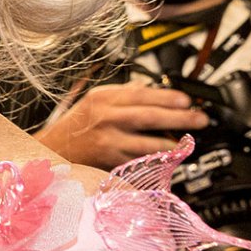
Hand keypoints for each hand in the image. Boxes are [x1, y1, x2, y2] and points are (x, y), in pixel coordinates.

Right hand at [35, 84, 208, 168]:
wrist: (50, 152)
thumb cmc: (72, 128)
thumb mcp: (92, 101)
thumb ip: (121, 94)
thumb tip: (150, 89)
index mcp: (102, 99)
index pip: (142, 94)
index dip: (168, 97)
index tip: (187, 101)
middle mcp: (105, 118)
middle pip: (150, 116)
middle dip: (180, 118)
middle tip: (200, 120)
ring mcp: (108, 141)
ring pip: (148, 143)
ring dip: (172, 144)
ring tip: (186, 142)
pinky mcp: (109, 161)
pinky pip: (138, 161)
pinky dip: (155, 161)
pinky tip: (166, 159)